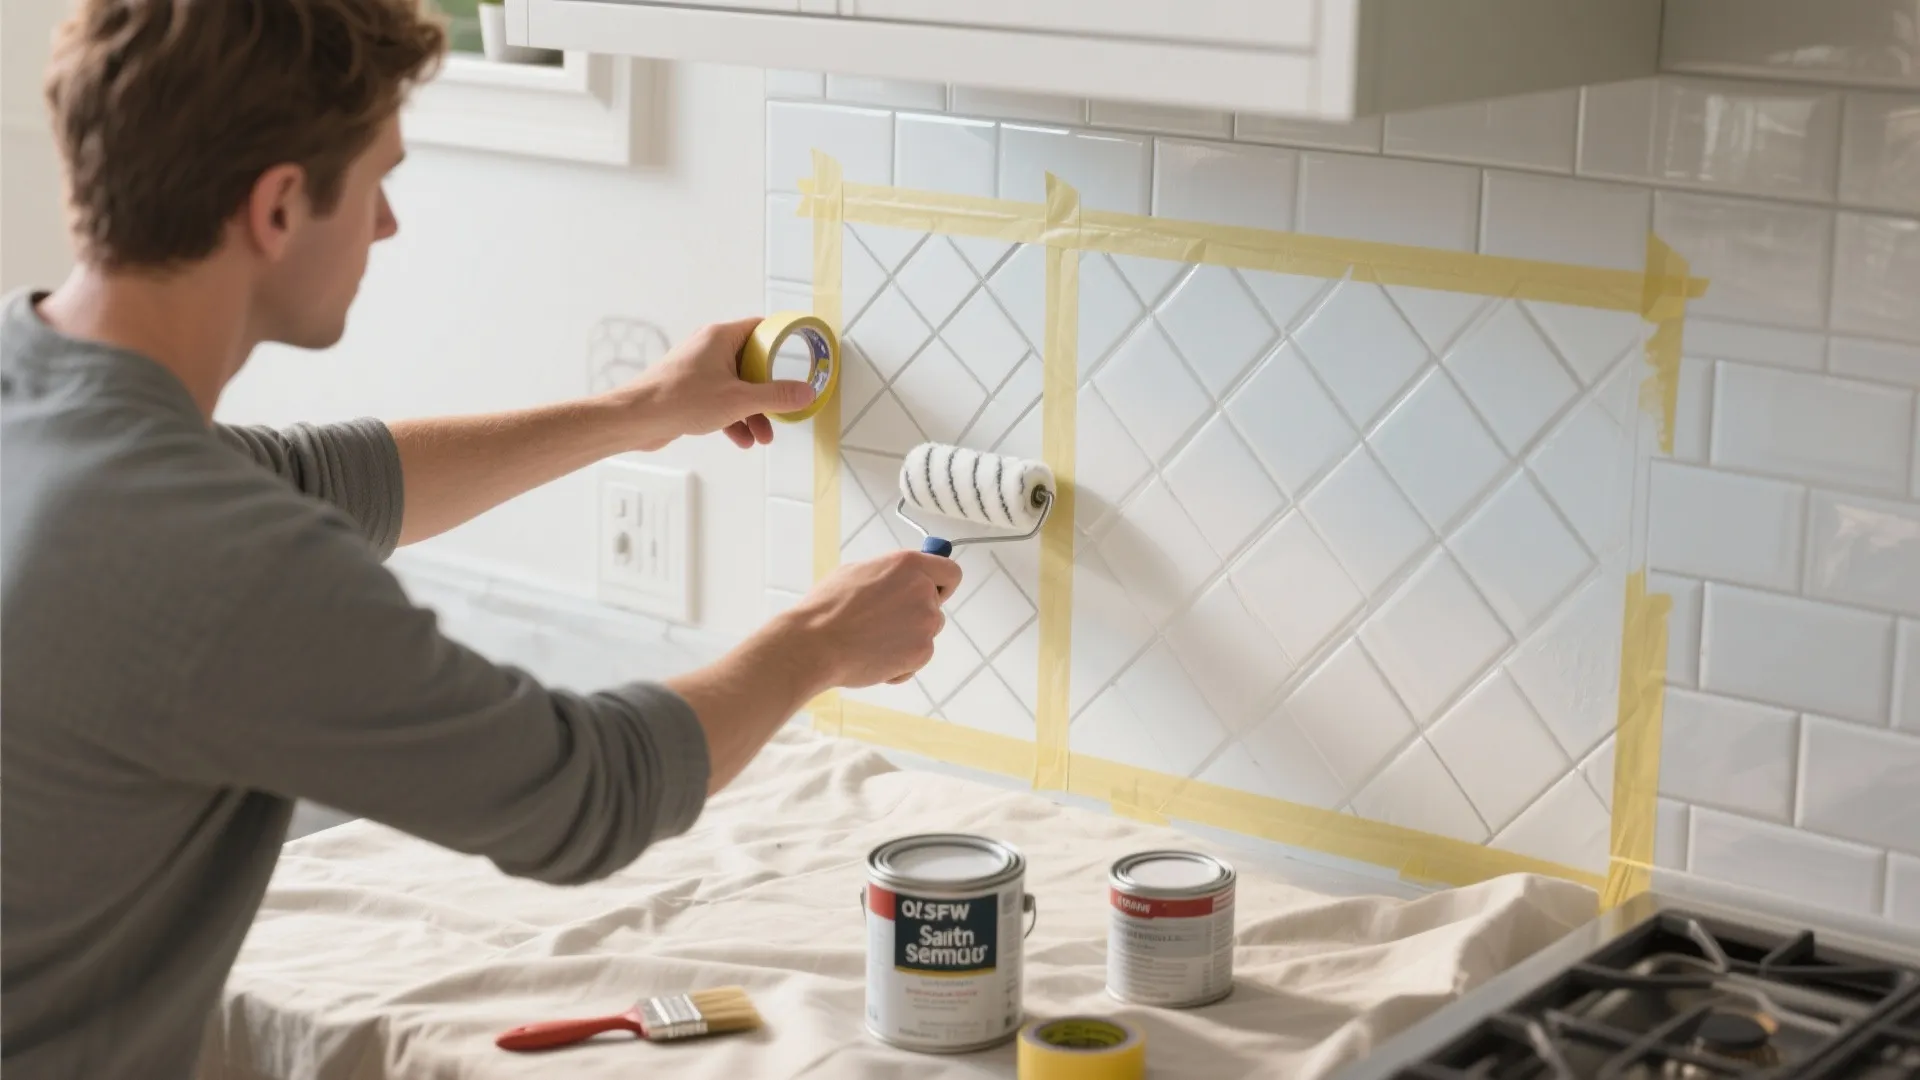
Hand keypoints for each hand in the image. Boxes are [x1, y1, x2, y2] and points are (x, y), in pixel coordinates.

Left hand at [615, 317, 816, 450]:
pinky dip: (732, 417)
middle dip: (767, 392)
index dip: (782, 344)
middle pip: (751, 364)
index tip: (798, 360)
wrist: (637, 419)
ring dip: (751, 411)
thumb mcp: (739, 400)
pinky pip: (719, 399)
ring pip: (736, 386)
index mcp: (721, 337)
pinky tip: (740, 439)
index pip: (760, 329)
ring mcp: (698, 369)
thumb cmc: (680, 399)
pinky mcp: (689, 389)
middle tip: (781, 409)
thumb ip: (777, 396)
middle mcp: (708, 348)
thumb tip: (806, 392)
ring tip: (762, 436)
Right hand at [781, 551, 963, 688]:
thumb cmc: (827, 607)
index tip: (933, 592)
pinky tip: (873, 659)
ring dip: (909, 639)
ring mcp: (925, 623)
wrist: (815, 645)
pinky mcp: (922, 652)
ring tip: (873, 642)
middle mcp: (923, 591)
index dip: (942, 584)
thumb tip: (900, 580)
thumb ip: (889, 574)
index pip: (950, 571)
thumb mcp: (856, 572)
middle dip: (916, 615)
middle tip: (884, 624)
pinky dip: (901, 663)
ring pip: (927, 633)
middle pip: (936, 606)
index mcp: (908, 565)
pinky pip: (918, 659)